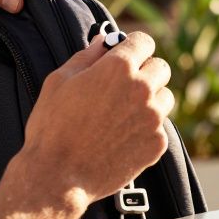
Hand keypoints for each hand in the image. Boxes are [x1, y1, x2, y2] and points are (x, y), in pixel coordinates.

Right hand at [12, 31, 173, 207]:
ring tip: (123, 114)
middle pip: (160, 68)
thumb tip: (104, 41)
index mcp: (118, 68)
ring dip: (150, 100)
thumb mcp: (59, 81)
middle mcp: (142, 89)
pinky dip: (147, 129)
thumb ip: (87, 56)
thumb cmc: (52, 128)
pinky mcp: (158, 143)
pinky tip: (122, 137)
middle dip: (145, 72)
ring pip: (165, 97)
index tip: (128, 55)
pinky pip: (160, 127)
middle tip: (124, 86)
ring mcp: (153, 117)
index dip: (134, 47)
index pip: (144, 41)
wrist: (58, 177)